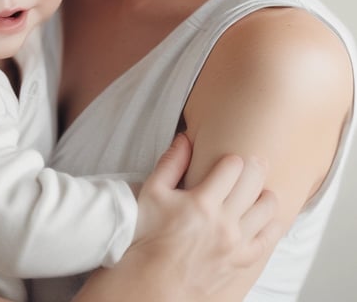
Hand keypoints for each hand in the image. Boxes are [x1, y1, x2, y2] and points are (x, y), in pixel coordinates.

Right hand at [134, 133, 279, 296]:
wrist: (153, 281)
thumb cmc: (149, 235)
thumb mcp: (152, 193)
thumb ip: (171, 163)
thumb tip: (185, 138)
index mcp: (202, 202)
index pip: (232, 168)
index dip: (232, 159)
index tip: (229, 160)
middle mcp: (223, 222)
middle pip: (253, 183)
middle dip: (255, 168)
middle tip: (256, 162)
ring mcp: (235, 244)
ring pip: (266, 210)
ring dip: (265, 195)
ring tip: (261, 189)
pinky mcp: (240, 262)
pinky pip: (267, 240)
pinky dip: (271, 225)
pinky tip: (268, 217)